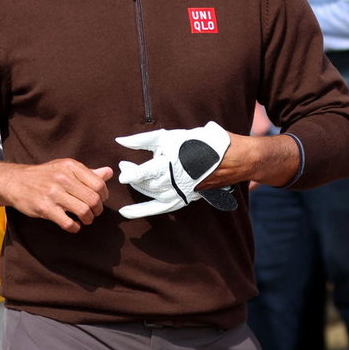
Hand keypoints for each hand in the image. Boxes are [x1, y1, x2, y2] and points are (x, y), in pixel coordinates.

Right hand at [0, 159, 111, 231]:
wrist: (14, 181)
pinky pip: (68, 223)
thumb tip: (109, 172)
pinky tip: (73, 225)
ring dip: (88, 219)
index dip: (104, 196)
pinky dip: (74, 227)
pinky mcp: (44, 208)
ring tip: (84, 219)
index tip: (100, 201)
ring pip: (83, 211)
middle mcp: (63, 178)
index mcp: (70, 166)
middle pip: (93, 199)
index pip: (99, 184)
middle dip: (97, 210)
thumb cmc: (43, 175)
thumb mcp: (65, 168)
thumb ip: (88, 172)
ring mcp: (53, 193)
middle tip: (93, 213)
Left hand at [115, 122, 232, 218]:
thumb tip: (120, 141)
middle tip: (125, 165)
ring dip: (138, 187)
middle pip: (144, 183)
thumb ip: (142, 140)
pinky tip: (127, 212)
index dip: (129, 172)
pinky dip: (142, 210)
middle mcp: (172, 185)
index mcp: (169, 167)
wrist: (229, 158)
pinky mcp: (182, 200)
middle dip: (132, 174)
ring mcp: (178, 195)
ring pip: (149, 194)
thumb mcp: (169, 137)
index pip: (141, 174)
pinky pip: (158, 209)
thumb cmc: (198, 143)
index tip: (121, 167)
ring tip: (132, 176)